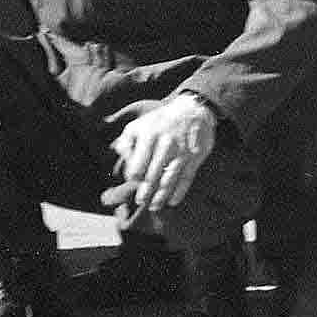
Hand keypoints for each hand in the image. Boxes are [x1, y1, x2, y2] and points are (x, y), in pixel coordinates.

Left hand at [108, 94, 220, 216]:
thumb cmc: (160, 122)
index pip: (138, 163)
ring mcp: (182, 151)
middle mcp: (165, 144)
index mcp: (149, 136)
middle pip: (153, 174)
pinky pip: (186, 178)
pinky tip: (173, 201)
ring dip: (161, 195)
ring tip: (154, 206)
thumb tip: (121, 157)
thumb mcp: (139, 125)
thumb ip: (126, 141)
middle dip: (146, 190)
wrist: (192, 110)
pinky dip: (179, 191)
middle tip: (140, 201)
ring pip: (170, 178)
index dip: (133, 176)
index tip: (131, 182)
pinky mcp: (195, 157)